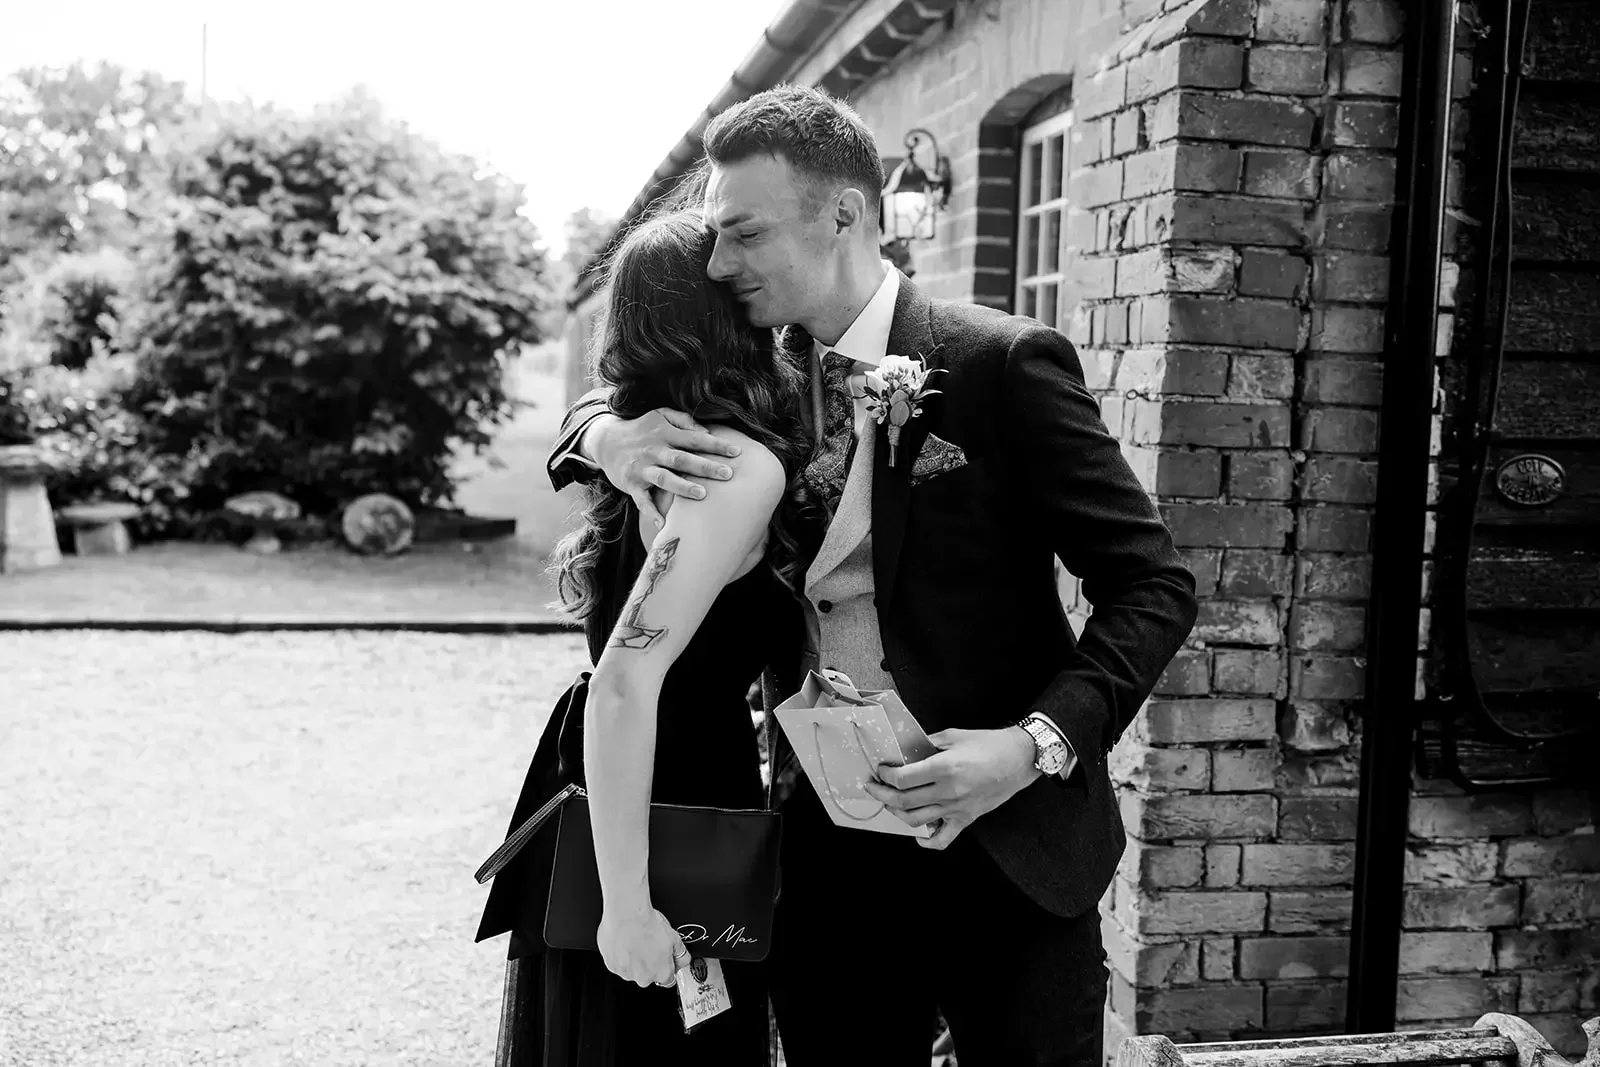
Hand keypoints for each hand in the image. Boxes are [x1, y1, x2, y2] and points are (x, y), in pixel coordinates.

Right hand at [587, 408, 741, 526]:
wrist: (606, 441)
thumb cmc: (642, 429)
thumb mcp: (660, 415)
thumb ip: (683, 420)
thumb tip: (706, 431)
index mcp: (665, 432)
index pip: (695, 438)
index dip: (716, 445)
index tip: (737, 452)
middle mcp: (654, 450)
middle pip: (682, 459)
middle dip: (705, 466)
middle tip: (728, 474)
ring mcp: (642, 468)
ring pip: (664, 478)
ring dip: (682, 487)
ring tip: (702, 494)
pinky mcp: (631, 484)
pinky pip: (642, 500)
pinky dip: (651, 513)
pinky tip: (663, 525)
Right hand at [596, 901, 691, 988]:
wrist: (627, 914)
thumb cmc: (648, 924)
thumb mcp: (675, 937)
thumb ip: (681, 955)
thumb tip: (683, 960)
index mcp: (662, 973)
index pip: (668, 979)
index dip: (666, 967)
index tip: (664, 959)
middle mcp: (643, 978)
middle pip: (648, 975)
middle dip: (649, 963)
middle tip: (648, 944)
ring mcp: (626, 973)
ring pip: (632, 969)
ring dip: (634, 959)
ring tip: (635, 941)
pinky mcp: (611, 965)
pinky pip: (618, 963)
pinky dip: (620, 955)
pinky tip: (624, 941)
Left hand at [863, 726, 1039, 849]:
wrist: (1019, 758)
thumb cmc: (988, 744)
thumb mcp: (952, 735)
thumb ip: (926, 744)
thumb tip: (905, 752)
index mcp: (944, 768)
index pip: (902, 779)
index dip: (885, 775)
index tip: (880, 770)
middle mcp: (949, 791)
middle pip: (903, 801)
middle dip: (881, 794)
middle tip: (872, 787)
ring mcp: (957, 808)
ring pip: (915, 820)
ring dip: (896, 813)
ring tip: (890, 803)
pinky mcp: (966, 819)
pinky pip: (942, 840)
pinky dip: (926, 842)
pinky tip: (918, 834)